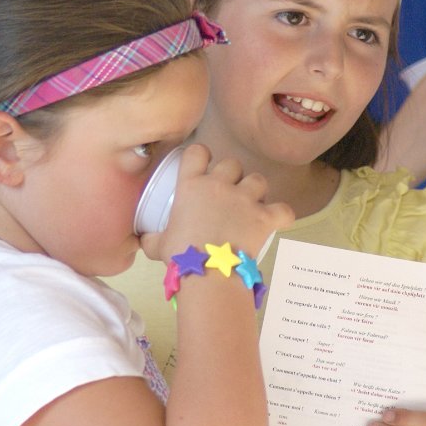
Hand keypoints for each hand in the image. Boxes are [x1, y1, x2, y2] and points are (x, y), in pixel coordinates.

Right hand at [141, 144, 292, 262]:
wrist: (209, 273)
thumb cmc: (181, 257)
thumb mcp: (158, 245)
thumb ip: (150, 238)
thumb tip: (141, 240)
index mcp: (192, 185)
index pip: (198, 152)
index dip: (202, 156)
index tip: (202, 166)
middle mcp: (220, 185)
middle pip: (231, 164)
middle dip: (231, 175)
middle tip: (227, 194)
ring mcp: (245, 199)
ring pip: (258, 179)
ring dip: (255, 190)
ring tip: (251, 205)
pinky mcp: (265, 217)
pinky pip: (283, 209)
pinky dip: (282, 214)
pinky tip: (276, 220)